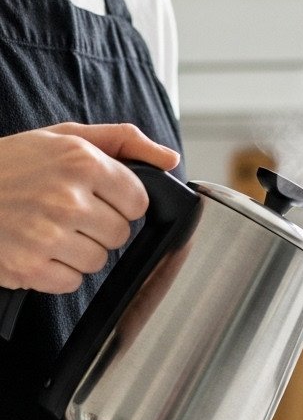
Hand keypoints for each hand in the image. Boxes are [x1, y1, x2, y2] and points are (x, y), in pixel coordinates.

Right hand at [0, 123, 179, 295]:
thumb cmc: (11, 165)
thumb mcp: (64, 137)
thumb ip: (122, 142)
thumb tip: (169, 159)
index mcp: (81, 161)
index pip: (138, 201)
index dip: (120, 202)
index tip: (98, 197)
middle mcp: (67, 198)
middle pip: (120, 234)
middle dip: (99, 227)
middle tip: (66, 213)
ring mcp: (49, 235)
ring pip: (98, 261)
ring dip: (78, 251)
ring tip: (49, 230)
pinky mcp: (32, 267)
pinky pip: (72, 282)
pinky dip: (57, 272)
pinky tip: (38, 249)